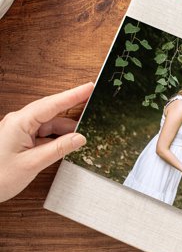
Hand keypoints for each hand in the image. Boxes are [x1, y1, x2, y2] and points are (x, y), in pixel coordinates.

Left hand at [0, 82, 94, 202]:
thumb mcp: (32, 163)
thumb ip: (58, 149)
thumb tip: (80, 138)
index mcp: (20, 123)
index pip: (52, 104)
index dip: (73, 95)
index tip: (89, 87)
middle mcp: (20, 122)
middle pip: (52, 110)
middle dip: (73, 106)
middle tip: (92, 102)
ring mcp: (20, 130)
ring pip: (50, 124)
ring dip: (66, 129)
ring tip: (84, 133)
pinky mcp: (21, 139)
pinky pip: (44, 133)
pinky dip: (57, 137)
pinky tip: (68, 143)